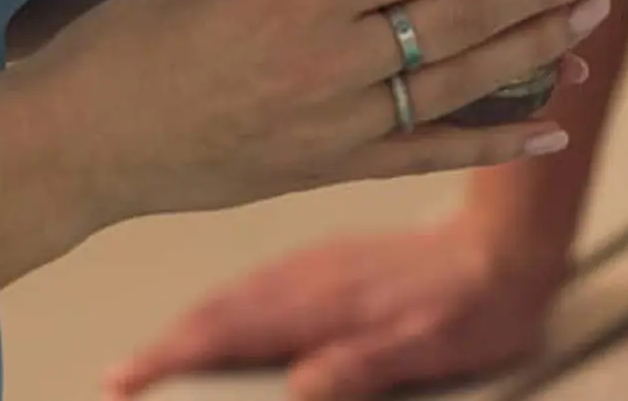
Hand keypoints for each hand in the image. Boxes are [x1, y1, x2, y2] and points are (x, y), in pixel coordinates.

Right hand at [3, 0, 620, 227]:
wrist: (81, 141)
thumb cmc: (142, 36)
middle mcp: (331, 57)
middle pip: (466, 11)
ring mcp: (336, 123)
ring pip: (464, 81)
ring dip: (539, 48)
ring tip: (592, 15)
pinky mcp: (331, 172)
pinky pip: (431, 155)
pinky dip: (496, 145)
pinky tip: (553, 129)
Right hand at [102, 215, 561, 400]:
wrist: (510, 240)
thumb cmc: (477, 304)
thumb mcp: (431, 346)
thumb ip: (362, 366)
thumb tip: (297, 389)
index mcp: (325, 303)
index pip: (230, 329)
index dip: (171, 355)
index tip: (124, 378)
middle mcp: (312, 276)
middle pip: (221, 308)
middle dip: (164, 341)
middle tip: (117, 375)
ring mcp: (321, 261)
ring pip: (238, 291)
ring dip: (192, 322)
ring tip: (154, 354)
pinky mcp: (334, 258)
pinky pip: (263, 279)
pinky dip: (229, 302)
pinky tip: (225, 316)